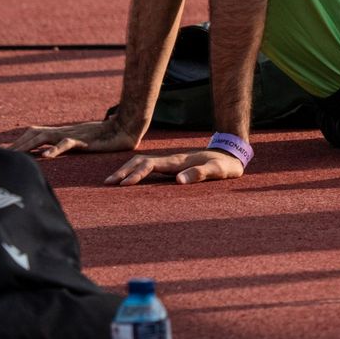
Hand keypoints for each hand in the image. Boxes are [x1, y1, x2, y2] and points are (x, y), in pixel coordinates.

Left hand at [11, 118, 138, 159]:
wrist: (126, 128)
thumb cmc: (106, 137)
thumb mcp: (83, 142)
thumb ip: (69, 146)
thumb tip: (55, 154)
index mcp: (62, 132)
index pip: (35, 134)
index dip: (20, 142)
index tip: (4, 153)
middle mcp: (64, 131)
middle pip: (34, 134)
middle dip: (17, 145)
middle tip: (1, 157)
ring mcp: (73, 134)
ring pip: (45, 136)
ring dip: (28, 146)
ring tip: (15, 156)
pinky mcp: (84, 140)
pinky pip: (66, 143)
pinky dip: (55, 149)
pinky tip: (46, 157)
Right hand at [105, 148, 244, 186]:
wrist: (232, 154)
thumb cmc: (225, 165)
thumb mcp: (217, 171)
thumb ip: (200, 174)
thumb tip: (178, 181)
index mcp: (177, 162)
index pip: (150, 165)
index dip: (136, 174)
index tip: (124, 185)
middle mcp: (171, 160)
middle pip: (140, 161)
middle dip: (124, 171)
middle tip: (108, 183)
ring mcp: (171, 162)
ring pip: (143, 162)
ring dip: (127, 170)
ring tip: (112, 181)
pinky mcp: (173, 166)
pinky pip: (150, 167)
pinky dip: (136, 171)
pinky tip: (129, 179)